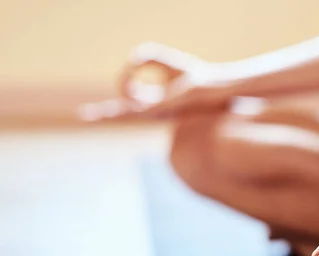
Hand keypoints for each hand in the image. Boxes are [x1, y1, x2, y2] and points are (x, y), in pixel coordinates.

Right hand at [79, 42, 231, 120]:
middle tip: (81, 116)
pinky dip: (119, 104)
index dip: (126, 75)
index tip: (136, 64)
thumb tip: (129, 64)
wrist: (217, 88)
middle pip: (122, 113)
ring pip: (124, 115)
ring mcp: (155, 112)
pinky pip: (135, 110)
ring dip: (105, 114)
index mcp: (154, 102)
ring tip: (83, 116)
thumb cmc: (196, 75)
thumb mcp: (163, 61)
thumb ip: (143, 57)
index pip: (128, 96)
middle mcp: (153, 110)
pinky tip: (101, 114)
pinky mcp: (160, 109)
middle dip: (103, 114)